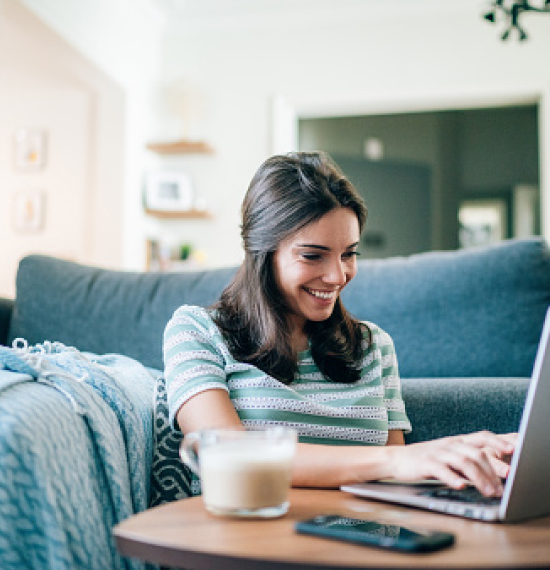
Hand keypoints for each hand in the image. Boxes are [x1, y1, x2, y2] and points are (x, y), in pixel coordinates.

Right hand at [388, 431, 514, 496]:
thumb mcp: (449, 456)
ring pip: (463, 462)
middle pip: (476, 453)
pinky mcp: (425, 463)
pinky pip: (441, 469)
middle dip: (492, 472)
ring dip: (478, 478)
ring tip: (487, 492)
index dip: (497, 441)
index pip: (481, 437)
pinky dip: (452, 478)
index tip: (511, 450)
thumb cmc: (428, 459)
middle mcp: (449, 444)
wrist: (397, 458)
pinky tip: (460, 486)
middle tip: (500, 489)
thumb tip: (494, 476)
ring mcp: (437, 452)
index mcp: (457, 441)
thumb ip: (468, 462)